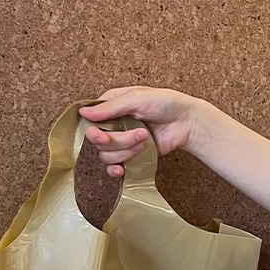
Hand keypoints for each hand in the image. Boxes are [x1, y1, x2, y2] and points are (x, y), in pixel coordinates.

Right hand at [79, 86, 203, 177]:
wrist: (186, 123)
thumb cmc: (165, 104)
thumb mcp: (136, 98)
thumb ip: (109, 107)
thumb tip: (83, 113)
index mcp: (111, 106)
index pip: (90, 121)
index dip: (94, 132)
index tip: (104, 136)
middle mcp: (113, 124)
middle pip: (98, 141)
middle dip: (119, 141)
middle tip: (139, 134)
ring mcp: (121, 141)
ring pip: (106, 155)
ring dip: (126, 151)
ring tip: (145, 141)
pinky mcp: (130, 155)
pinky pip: (113, 168)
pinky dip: (115, 171)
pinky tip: (122, 170)